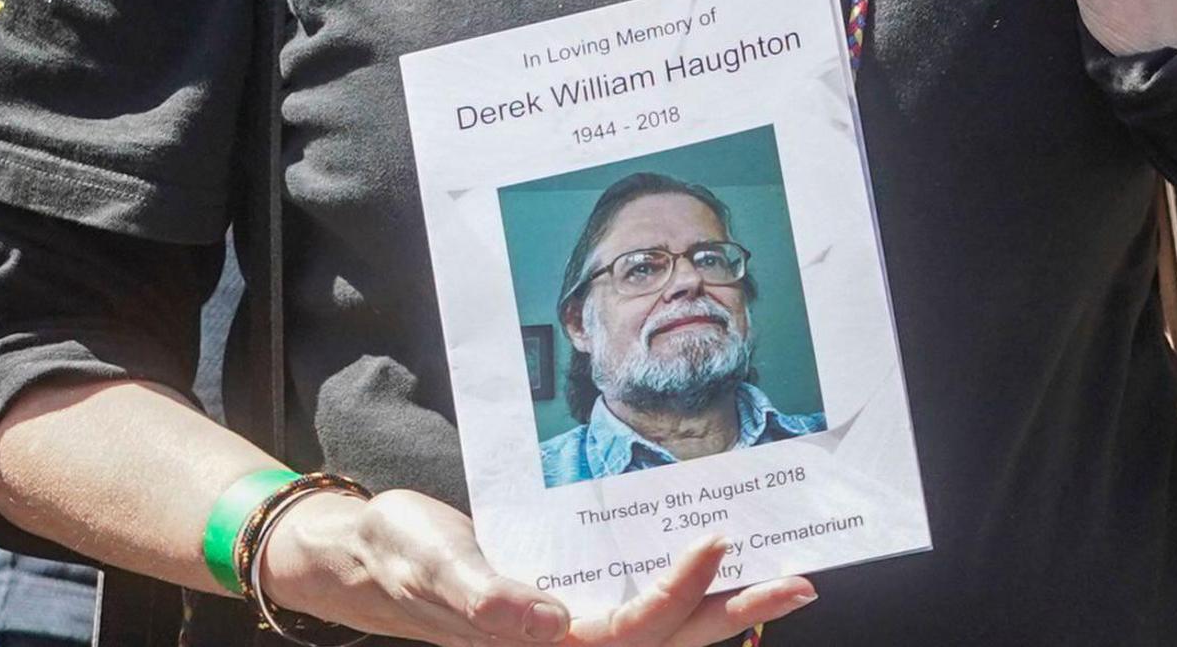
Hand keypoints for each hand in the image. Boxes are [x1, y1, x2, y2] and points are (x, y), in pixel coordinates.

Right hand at [255, 491, 815, 645]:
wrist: (374, 553)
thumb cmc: (401, 556)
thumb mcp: (435, 566)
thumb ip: (486, 599)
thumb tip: (550, 622)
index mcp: (537, 641)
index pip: (628, 631)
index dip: (675, 593)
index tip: (716, 539)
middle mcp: (566, 640)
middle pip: (666, 640)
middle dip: (734, 614)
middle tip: (801, 581)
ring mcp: (573, 625)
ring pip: (664, 627)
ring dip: (725, 609)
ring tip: (787, 581)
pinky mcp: (575, 601)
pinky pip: (644, 603)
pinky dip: (690, 593)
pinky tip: (727, 572)